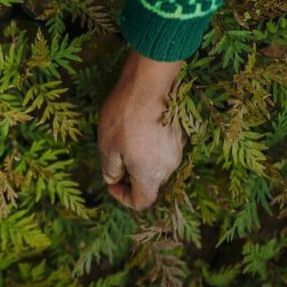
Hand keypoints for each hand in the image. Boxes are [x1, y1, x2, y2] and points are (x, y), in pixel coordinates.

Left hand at [97, 49, 184, 209]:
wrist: (149, 84)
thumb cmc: (124, 117)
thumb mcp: (107, 147)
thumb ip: (110, 170)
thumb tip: (113, 180)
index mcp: (151, 175)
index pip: (141, 202)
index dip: (123, 197)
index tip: (111, 181)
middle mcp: (169, 166)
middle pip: (149, 182)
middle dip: (129, 176)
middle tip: (113, 156)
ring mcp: (177, 149)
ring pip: (156, 164)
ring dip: (139, 158)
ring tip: (123, 137)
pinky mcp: (180, 133)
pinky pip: (162, 147)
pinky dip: (149, 144)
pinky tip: (137, 125)